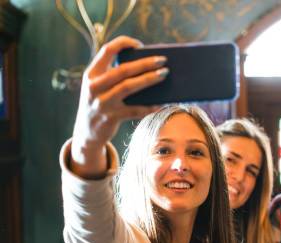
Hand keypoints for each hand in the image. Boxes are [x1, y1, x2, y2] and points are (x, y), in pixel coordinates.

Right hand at [70, 36, 166, 177]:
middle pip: (122, 70)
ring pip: (128, 87)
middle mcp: (94, 86)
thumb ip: (115, 75)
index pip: (107, 50)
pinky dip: (150, 107)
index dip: (124, 44)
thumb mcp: (100, 86)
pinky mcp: (111, 118)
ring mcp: (102, 103)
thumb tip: (147, 66)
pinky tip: (162, 103)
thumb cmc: (101, 103)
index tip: (140, 45)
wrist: (86, 132)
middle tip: (163, 60)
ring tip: (164, 74)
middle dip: (145, 63)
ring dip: (149, 79)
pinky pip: (135, 110)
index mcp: (91, 73)